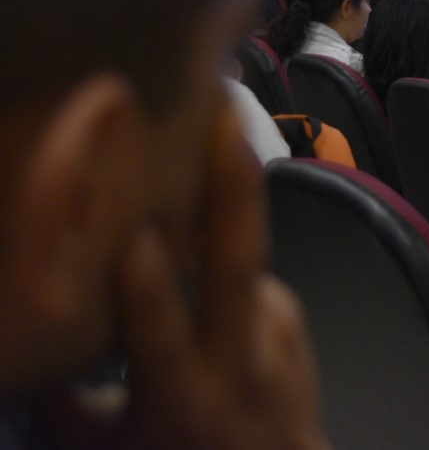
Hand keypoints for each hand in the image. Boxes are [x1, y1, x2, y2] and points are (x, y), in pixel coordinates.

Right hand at [37, 108, 327, 448]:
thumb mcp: (101, 449)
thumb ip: (58, 400)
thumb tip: (14, 337)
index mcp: (184, 402)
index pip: (167, 343)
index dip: (152, 295)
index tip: (137, 240)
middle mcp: (241, 360)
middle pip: (241, 265)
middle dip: (232, 189)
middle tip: (222, 120)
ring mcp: (278, 331)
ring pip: (238, 255)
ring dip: (221, 199)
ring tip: (208, 123)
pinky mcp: (293, 313)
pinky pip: (245, 271)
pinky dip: (216, 249)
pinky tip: (198, 226)